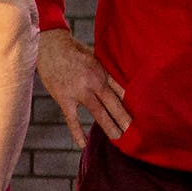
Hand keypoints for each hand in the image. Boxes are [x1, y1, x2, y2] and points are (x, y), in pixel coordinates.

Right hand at [34, 29, 129, 145]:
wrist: (50, 46)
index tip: (142, 113)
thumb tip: (121, 88)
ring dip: (109, 126)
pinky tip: (83, 144)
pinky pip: (72, 119)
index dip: (131, 102)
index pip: (121, 89)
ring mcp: (78, 91)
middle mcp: (93, 81)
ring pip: (97, 112)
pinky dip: (77, 132)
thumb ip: (106, 73)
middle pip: (113, 103)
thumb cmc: (74, 52)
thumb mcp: (95, 57)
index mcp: (102, 71)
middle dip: (124, 118)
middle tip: (134, 132)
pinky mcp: (64, 98)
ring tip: (118, 138)